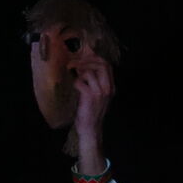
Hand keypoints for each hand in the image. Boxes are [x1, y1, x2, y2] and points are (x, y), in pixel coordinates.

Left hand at [69, 50, 114, 174]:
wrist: (90, 129)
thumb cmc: (89, 112)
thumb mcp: (95, 95)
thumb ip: (92, 81)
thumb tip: (80, 64)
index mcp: (110, 87)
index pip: (107, 65)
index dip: (96, 57)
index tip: (84, 54)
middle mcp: (108, 88)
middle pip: (102, 64)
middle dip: (87, 60)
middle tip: (75, 61)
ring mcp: (100, 92)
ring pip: (90, 72)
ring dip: (78, 70)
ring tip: (72, 73)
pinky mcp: (90, 96)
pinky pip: (80, 81)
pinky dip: (74, 82)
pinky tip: (72, 87)